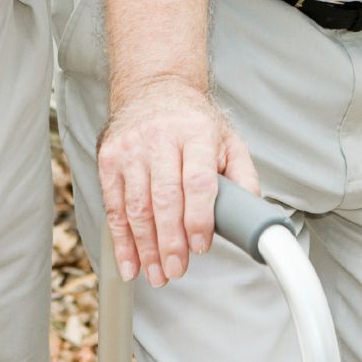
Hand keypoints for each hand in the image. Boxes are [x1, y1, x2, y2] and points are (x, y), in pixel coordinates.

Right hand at [97, 76, 256, 287]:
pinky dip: (121, 240)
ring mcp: (131, 148)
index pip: (197, 180)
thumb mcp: (227, 139)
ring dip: (146, 247)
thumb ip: (243, 177)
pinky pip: (114, 206)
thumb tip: (252, 216)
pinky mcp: (109, 158)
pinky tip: (130, 263)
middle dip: (170, 241)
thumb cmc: (193, 121)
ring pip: (136, 206)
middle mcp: (161, 138)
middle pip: (164, 198)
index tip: (201, 246)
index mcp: (196, 133)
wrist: (154, 88)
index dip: (198, 217)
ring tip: (157, 274)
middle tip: (177, 269)